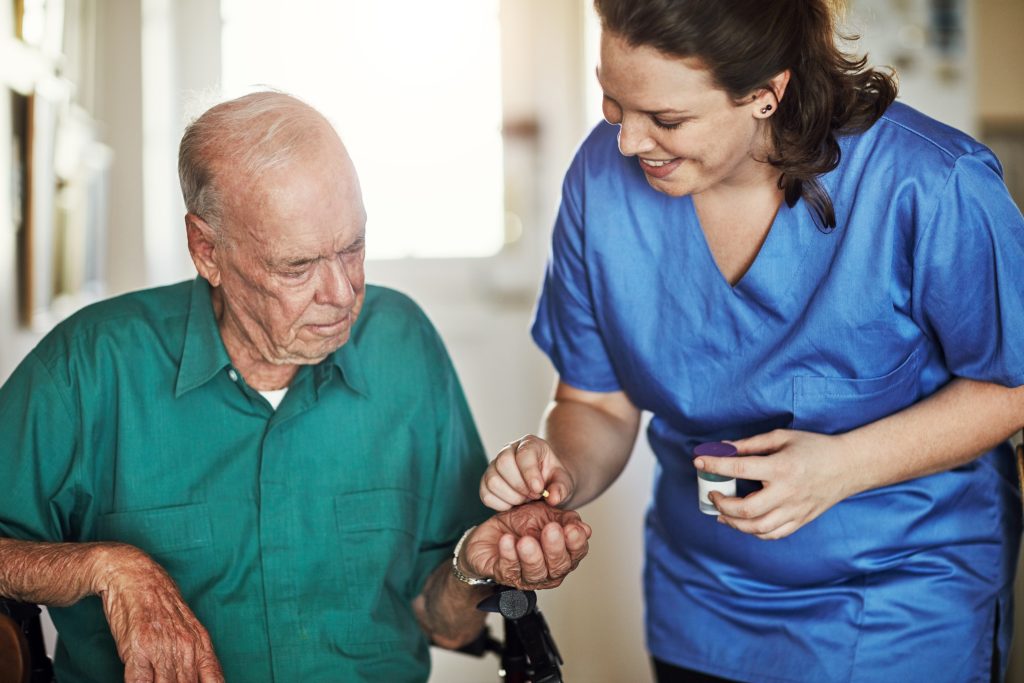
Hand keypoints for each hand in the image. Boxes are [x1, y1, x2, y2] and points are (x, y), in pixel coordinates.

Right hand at [93, 545, 223, 682]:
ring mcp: (162, 648)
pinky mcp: (138, 648)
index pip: (214, 681)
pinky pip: (140, 682)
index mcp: (200, 643)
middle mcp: (185, 647)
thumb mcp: (186, 628)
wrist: (135, 576)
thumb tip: (205, 680)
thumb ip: (196, 655)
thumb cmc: (159, 604)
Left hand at [460, 501, 591, 588]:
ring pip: (534, 572)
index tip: (572, 528)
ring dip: (531, 556)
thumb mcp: (546, 514)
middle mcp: (548, 571)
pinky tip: (507, 541)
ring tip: (526, 540)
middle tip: (551, 529)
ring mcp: (526, 576)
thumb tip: (584, 528)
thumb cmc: (522, 524)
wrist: (491, 531)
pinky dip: (508, 554)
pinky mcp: (503, 574)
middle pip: (557, 567)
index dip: (576, 543)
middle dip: (555, 548)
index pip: (576, 554)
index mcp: (563, 555)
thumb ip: (566, 519)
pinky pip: (508, 568)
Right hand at [480, 435, 574, 509]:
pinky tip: (514, 504)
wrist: (545, 486)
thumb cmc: (554, 480)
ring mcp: (494, 466)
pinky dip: (500, 504)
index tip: (539, 489)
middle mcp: (508, 451)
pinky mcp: (486, 482)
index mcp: (530, 444)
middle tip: (534, 496)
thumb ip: (561, 488)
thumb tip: (552, 498)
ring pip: (492, 480)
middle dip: (520, 486)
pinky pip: (486, 495)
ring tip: (525, 500)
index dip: (530, 473)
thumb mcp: (564, 482)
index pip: (523, 453)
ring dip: (511, 496)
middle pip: (503, 463)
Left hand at [695, 429, 856, 539]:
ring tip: (722, 513)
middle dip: (722, 504)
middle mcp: (787, 493)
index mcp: (781, 468)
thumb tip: (723, 447)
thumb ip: (751, 444)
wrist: (849, 466)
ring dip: (734, 523)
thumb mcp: (782, 437)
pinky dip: (754, 532)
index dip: (715, 465)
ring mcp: (795, 510)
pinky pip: (773, 534)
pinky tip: (744, 522)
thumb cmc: (814, 447)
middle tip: (713, 493)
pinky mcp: (801, 520)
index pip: (739, 468)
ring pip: (757, 528)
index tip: (699, 462)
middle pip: (746, 508)